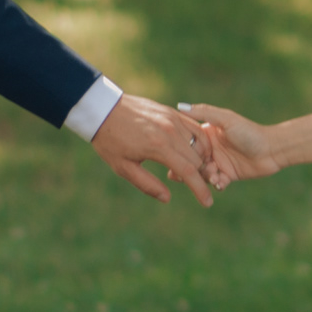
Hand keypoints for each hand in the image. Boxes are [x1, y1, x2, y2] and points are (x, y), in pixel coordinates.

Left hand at [90, 95, 224, 204]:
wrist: (103, 109)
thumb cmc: (110, 140)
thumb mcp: (123, 167)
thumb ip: (146, 184)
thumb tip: (167, 198)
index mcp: (158, 147)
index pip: (188, 171)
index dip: (200, 189)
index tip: (207, 203)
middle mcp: (171, 131)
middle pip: (197, 159)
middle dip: (201, 176)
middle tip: (194, 185)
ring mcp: (173, 119)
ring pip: (200, 144)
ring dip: (201, 159)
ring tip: (192, 169)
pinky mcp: (172, 112)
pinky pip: (195, 128)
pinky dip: (200, 142)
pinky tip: (195, 152)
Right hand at [180, 104, 286, 178]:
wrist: (272, 149)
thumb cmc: (249, 131)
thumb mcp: (226, 119)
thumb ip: (204, 112)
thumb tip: (180, 106)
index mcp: (206, 134)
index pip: (187, 142)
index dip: (182, 150)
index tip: (178, 155)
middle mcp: (210, 148)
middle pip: (192, 160)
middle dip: (191, 167)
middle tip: (190, 172)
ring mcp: (218, 162)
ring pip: (202, 173)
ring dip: (206, 176)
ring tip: (213, 175)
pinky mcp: (227, 175)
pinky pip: (216, 182)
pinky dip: (217, 184)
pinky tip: (221, 182)